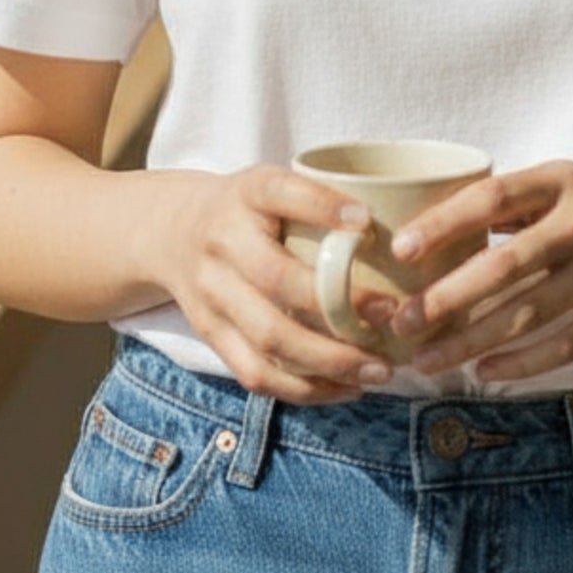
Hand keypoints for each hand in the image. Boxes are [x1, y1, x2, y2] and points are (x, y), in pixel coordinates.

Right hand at [151, 165, 400, 404]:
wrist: (172, 232)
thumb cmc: (251, 208)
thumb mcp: (275, 183)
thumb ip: (321, 198)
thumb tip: (401, 228)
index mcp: (247, 193)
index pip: (283, 193)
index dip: (323, 206)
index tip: (368, 223)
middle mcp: (223, 241)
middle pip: (277, 281)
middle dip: (339, 308)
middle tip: (392, 318)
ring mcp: (212, 293)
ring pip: (269, 339)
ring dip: (329, 362)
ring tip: (378, 370)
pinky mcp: (210, 334)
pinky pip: (256, 373)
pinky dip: (305, 389)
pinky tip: (346, 388)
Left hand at [383, 159, 572, 384]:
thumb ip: (518, 204)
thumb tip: (443, 229)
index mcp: (566, 179)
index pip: (494, 197)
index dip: (445, 223)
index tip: (400, 249)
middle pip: (505, 264)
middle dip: (446, 298)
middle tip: (400, 323)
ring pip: (529, 313)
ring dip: (472, 341)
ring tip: (427, 360)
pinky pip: (568, 343)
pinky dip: (524, 362)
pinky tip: (486, 373)